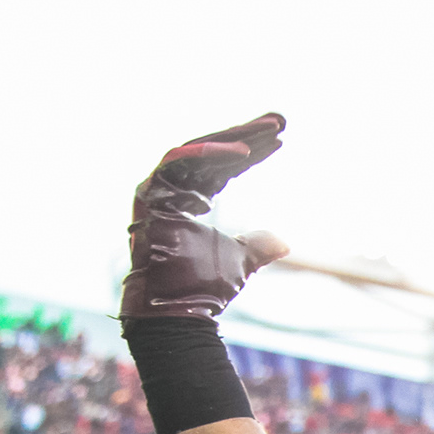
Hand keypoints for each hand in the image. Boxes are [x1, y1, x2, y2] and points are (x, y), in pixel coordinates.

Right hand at [121, 114, 289, 318]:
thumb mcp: (241, 261)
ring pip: (197, 150)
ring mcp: (158, 191)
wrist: (177, 313)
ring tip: (269, 131)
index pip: (222, 167)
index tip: (281, 138)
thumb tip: (282, 241)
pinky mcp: (150, 195)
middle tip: (280, 120)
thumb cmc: (202, 289)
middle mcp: (171, 190)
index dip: (252, 152)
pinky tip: (243, 152)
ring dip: (234, 138)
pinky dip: (209, 155)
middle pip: (211, 152)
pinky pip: (177, 162)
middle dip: (247, 134)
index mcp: (189, 199)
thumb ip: (256, 245)